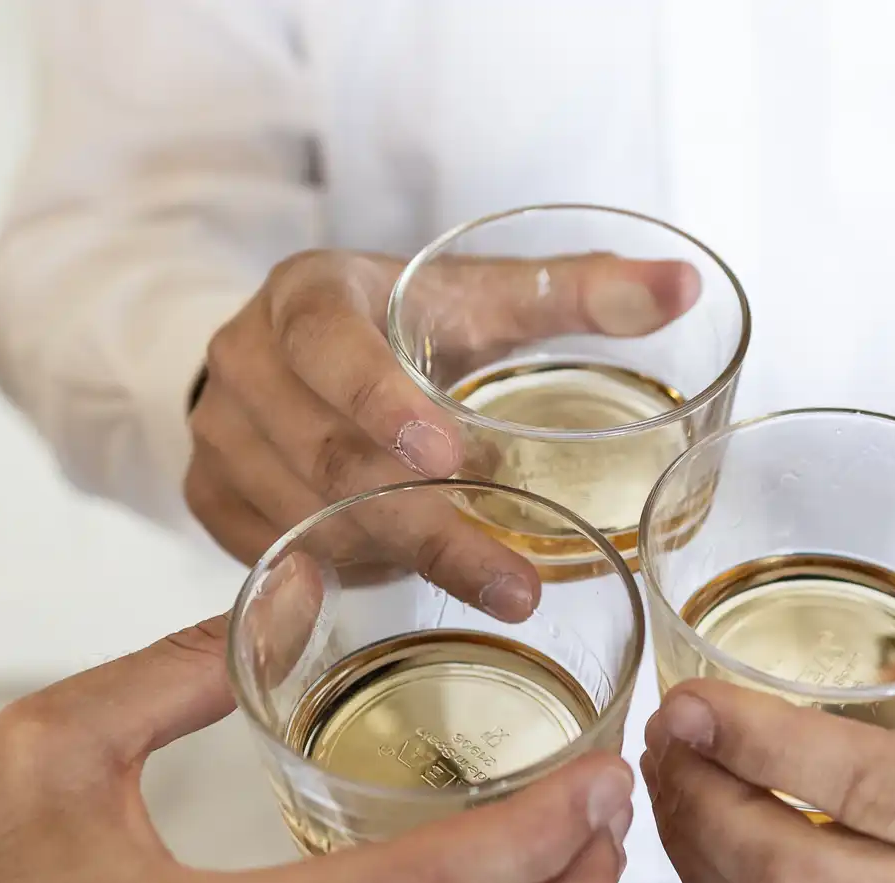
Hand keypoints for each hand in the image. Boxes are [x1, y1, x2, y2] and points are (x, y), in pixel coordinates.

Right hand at [186, 247, 698, 607]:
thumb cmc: (403, 321)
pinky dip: (351, 574)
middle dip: (424, 525)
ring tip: (490, 582)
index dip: (380, 402)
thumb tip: (684, 287)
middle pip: (326, 459)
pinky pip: (280, 557)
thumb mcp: (480, 297)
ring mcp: (218, 437)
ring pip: (304, 521)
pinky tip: (409, 580)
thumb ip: (577, 292)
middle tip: (513, 583)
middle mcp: (245, 363)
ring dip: (395, 558)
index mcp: (306, 296)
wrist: (293, 348)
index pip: (329, 346)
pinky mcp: (210, 498)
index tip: (448, 454)